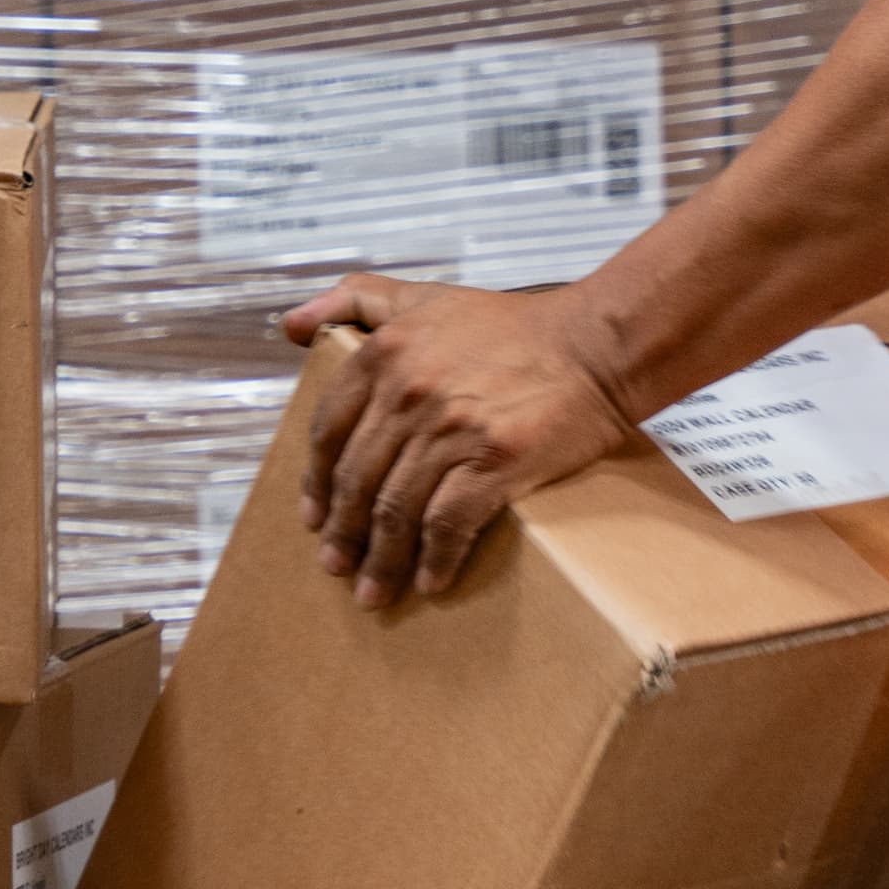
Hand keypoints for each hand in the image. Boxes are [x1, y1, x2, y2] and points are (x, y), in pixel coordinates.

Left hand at [281, 276, 633, 605]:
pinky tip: (430, 581)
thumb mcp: (427, 297)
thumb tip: (291, 327)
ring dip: (381, 559)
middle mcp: (409, 392)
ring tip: (375, 591)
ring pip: (395, 510)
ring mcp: (451, 429)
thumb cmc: (516, 326)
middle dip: (342, 533)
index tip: (313, 516)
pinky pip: (447, 523)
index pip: (327, 432)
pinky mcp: (495, 461)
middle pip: (356, 480)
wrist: (596, 344)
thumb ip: (356, 299)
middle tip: (337, 565)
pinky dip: (434, 558)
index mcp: (385, 354)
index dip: (314, 482)